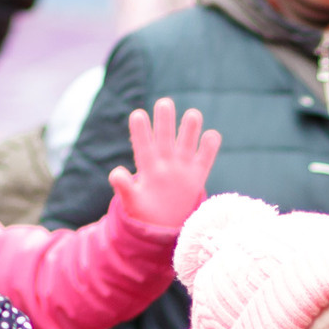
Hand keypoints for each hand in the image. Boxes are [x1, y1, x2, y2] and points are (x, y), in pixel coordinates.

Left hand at [108, 97, 220, 230]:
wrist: (163, 226)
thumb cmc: (143, 213)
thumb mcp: (132, 202)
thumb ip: (124, 188)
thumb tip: (116, 173)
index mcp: (147, 167)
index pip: (143, 146)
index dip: (140, 132)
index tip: (137, 114)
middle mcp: (165, 162)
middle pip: (165, 138)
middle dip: (165, 121)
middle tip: (164, 103)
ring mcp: (182, 167)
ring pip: (186, 144)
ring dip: (189, 130)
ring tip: (192, 114)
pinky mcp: (197, 175)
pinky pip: (205, 159)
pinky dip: (209, 147)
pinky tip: (212, 135)